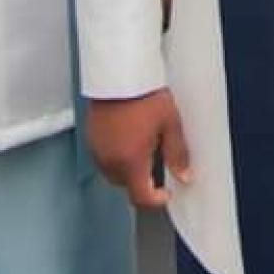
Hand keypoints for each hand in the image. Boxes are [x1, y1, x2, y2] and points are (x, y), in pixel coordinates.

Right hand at [87, 90, 191, 209]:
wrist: (120, 73)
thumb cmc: (142, 94)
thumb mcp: (170, 124)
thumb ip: (178, 154)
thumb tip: (183, 174)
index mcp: (130, 162)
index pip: (141, 198)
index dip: (156, 200)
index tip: (165, 193)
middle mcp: (110, 160)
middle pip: (126, 186)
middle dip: (142, 180)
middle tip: (156, 159)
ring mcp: (98, 149)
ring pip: (113, 173)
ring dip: (127, 168)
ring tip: (142, 145)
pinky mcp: (90, 137)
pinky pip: (104, 157)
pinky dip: (115, 155)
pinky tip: (127, 137)